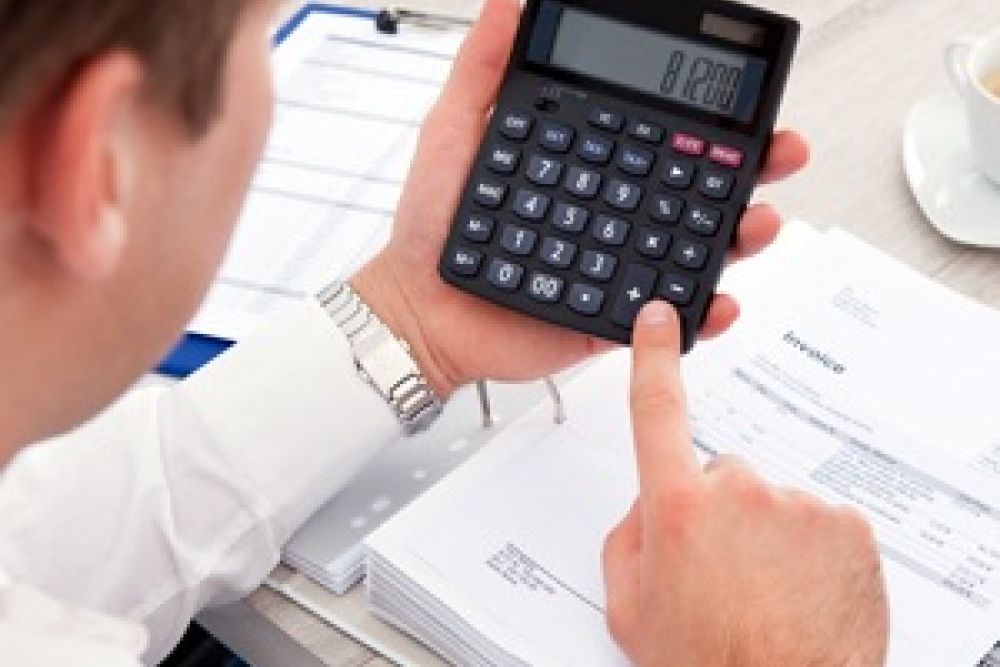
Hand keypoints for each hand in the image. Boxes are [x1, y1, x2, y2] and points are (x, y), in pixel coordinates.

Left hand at [352, 0, 808, 398]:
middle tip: (780, 151)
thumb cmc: (433, 222)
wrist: (420, 307)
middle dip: (752, 168)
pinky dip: (700, 313)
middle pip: (697, 185)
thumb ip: (485, 65)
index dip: (709, 116)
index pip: (661, 133)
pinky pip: (666, 317)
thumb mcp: (455, 128)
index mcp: (590, 163)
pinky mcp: (611, 315)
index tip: (744, 94)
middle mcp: (613, 209)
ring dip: (741, 234)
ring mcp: (616, 262)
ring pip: (696, 247)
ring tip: (759, 221)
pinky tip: (715, 299)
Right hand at [601, 301, 888, 666]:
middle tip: (721, 568)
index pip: (657, 410)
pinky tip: (798, 591)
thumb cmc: (709, 662)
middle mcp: (738, 495)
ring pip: (772, 503)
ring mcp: (797, 506)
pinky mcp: (846, 525)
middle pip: (721, 475)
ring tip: (763, 592)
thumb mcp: (630, 608)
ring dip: (767, 536)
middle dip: (718, 510)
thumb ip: (626, 541)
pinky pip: (818, 522)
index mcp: (677, 508)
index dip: (654, 357)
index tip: (659, 320)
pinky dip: (810, 550)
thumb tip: (644, 509)